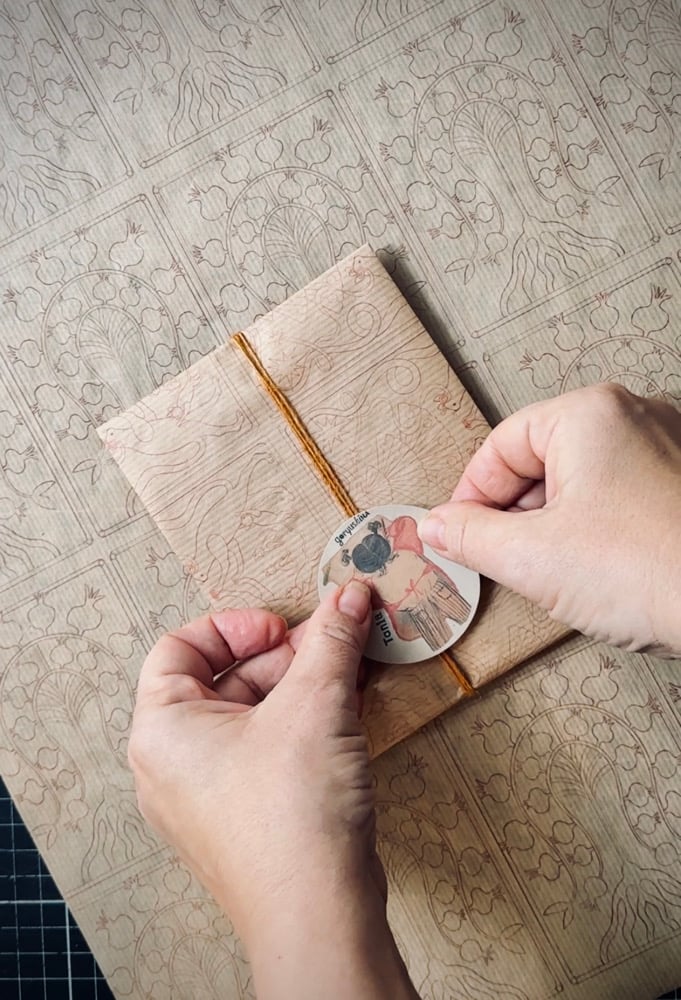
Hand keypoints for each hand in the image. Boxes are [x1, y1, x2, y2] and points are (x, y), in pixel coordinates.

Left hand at [128, 582, 417, 999]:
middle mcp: (176, 763)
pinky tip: (349, 711)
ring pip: (253, 717)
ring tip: (350, 673)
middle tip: (332, 643)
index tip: (282, 628)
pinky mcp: (248, 817)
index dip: (233, 626)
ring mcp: (211, 795)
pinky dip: (305, 726)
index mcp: (163, 730)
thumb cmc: (290, 820)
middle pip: (225, 679)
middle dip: (285, 656)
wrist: (318, 916)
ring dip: (303, 688)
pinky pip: (269, 752)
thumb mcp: (314, 706)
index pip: (180, 647)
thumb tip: (349, 597)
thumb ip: (331, 642)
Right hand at [419, 384, 680, 655]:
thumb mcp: (532, 557)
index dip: (470, 493)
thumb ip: (470, 536)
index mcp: (589, 414)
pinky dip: (596, 525)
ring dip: (554, 521)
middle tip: (502, 558)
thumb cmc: (647, 571)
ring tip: (555, 570)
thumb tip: (436, 525)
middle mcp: (633, 416)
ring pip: (583, 477)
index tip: (458, 533)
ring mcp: (668, 446)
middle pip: (542, 458)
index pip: (501, 444)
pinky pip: (621, 492)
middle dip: (514, 511)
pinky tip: (600, 568)